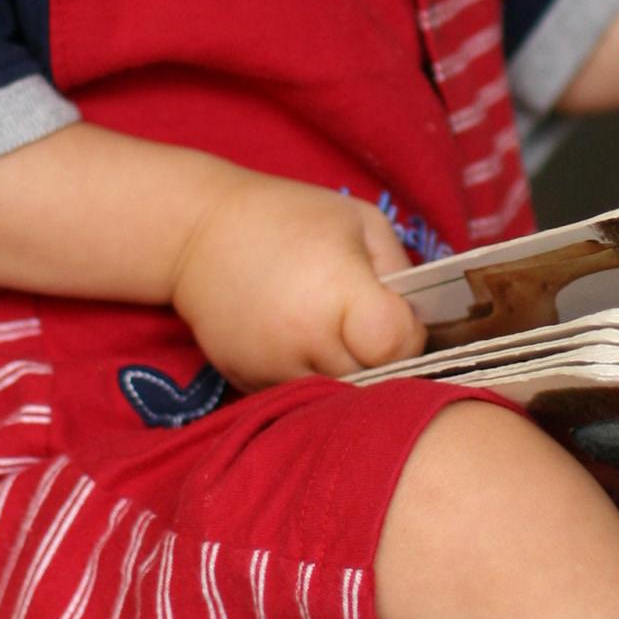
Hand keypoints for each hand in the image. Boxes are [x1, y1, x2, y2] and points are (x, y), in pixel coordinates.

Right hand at [168, 174, 425, 389]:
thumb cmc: (288, 217)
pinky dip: (310, 382)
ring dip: (347, 377)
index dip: (410, 337)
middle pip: (371, 382)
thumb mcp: (358, 221)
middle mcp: (303, 338)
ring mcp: (272, 367)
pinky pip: (298, 401)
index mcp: (336, 290)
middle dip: (383, 363)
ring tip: (338, 337)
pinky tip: (303, 346)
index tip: (399, 318)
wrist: (198, 232)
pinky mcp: (247, 385)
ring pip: (335, 399)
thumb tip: (420, 319)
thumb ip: (399, 270)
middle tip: (372, 331)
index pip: (395, 347)